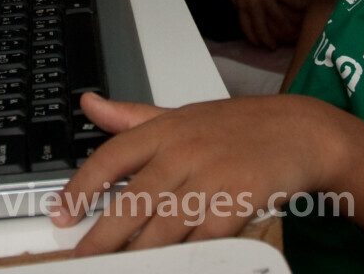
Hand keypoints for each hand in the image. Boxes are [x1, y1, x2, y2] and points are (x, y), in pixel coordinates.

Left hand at [52, 92, 349, 253]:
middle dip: (103, 234)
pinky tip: (173, 261)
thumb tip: (89, 105)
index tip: (64, 213)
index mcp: (165, 129)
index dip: (81, 187)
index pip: (112, 156)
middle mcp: (184, 150)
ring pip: (166, 223)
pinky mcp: (240, 198)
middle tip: (84, 256)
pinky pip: (206, 234)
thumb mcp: (181, 114)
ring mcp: (213, 175)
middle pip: (134, 199)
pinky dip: (188, 252)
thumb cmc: (238, 127)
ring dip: (140, 250)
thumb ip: (132, 117)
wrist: (300, 131)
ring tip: (121, 265)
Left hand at [228, 0, 314, 49]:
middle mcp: (254, 4)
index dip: (252, 36)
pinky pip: (291, 4)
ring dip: (285, 29)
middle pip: (261, 27)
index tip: (257, 44)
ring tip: (291, 35)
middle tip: (274, 47)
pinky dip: (299, 9)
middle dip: (268, 39)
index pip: (246, 25)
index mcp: (242, 3)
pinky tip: (305, 12)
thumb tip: (233, 3)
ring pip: (278, 19)